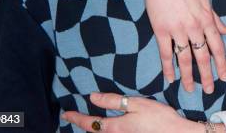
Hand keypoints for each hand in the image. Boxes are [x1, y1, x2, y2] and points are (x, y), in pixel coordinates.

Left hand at [62, 92, 201, 132]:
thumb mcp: (136, 104)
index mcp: (116, 128)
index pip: (91, 123)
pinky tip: (110, 127)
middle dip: (83, 126)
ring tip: (88, 123)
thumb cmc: (159, 118)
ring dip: (94, 130)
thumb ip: (113, 101)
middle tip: (73, 118)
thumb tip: (92, 97)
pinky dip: (105, 132)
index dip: (77, 118)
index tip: (66, 113)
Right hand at [140, 0, 225, 92]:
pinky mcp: (161, 30)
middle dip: (206, 75)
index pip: (217, 46)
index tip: (224, 77)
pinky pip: (166, 53)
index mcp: (206, 19)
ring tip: (189, 90)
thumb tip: (225, 31)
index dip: (221, 63)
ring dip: (188, 76)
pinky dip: (168, 67)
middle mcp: (194, 27)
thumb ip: (214, 17)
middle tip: (209, 90)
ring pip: (185, 58)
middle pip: (202, 56)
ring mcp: (177, 29)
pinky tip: (170, 78)